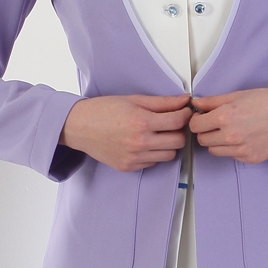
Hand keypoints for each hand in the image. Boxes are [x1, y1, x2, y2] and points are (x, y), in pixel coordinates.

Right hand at [63, 91, 190, 166]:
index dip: (186, 114)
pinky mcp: (130, 167)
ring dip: (169, 144)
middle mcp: (140, 143)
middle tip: (174, 122)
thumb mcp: (134, 99)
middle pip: (178, 142)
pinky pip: (153, 162)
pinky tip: (146, 142)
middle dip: (180, 130)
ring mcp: (135, 158)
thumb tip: (183, 100)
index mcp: (142, 122)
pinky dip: (155, 153)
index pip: (177, 121)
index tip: (185, 110)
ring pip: (169, 155)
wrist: (81, 126)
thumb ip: (162, 102)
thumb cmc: (105, 109)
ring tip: (160, 132)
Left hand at [190, 86, 267, 162]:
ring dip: (217, 142)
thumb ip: (212, 101)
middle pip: (202, 140)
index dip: (196, 120)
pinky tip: (242, 137)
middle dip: (205, 131)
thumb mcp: (236, 95)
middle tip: (215, 124)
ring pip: (214, 151)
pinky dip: (231, 148)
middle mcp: (230, 136)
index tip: (202, 117)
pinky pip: (230, 156)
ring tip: (229, 130)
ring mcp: (239, 150)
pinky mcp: (248, 159)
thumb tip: (195, 104)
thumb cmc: (265, 101)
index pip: (195, 126)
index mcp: (225, 117)